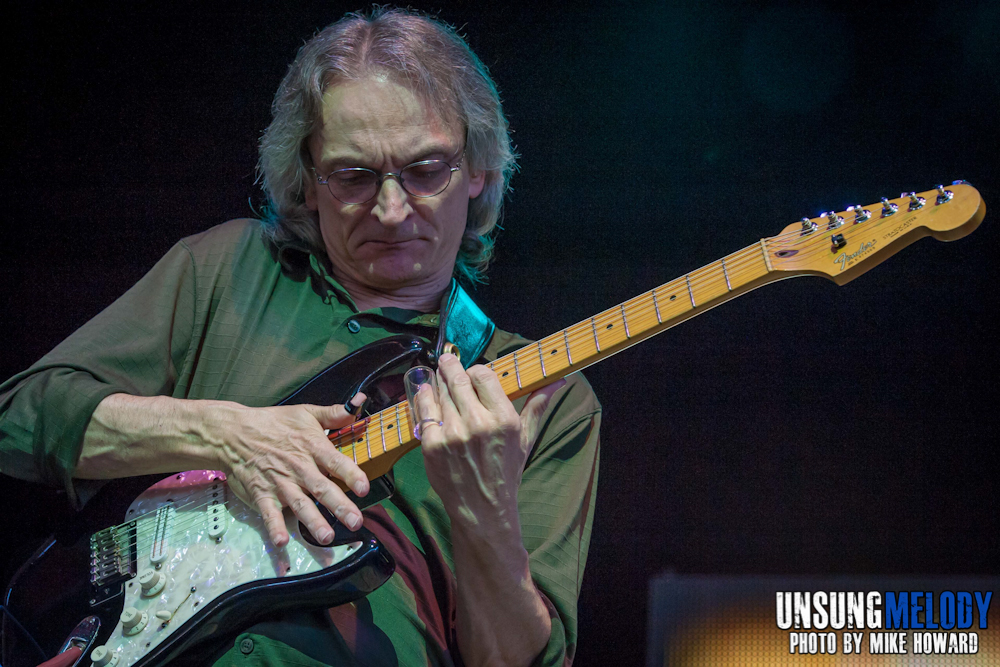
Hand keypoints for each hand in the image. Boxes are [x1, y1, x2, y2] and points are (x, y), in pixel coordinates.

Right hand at [211, 394, 369, 547]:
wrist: (233, 433)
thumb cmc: (274, 423)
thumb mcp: (306, 413)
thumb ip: (335, 413)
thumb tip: (361, 402)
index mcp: (311, 446)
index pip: (335, 462)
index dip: (351, 475)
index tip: (364, 488)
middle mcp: (298, 467)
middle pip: (321, 488)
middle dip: (339, 506)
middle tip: (355, 522)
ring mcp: (279, 483)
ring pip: (299, 504)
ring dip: (313, 520)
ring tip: (327, 537)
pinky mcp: (262, 494)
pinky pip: (269, 513)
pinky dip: (274, 527)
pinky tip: (282, 542)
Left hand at [415, 354, 563, 529]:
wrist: (482, 508)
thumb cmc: (506, 471)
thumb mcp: (526, 437)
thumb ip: (538, 404)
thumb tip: (558, 380)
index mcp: (504, 419)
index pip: (483, 374)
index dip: (475, 370)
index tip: (472, 372)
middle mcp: (478, 424)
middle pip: (457, 379)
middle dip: (450, 365)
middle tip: (446, 359)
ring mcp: (452, 434)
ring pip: (439, 392)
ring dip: (437, 382)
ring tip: (437, 377)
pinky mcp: (432, 445)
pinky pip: (424, 411)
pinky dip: (423, 399)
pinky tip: (426, 393)